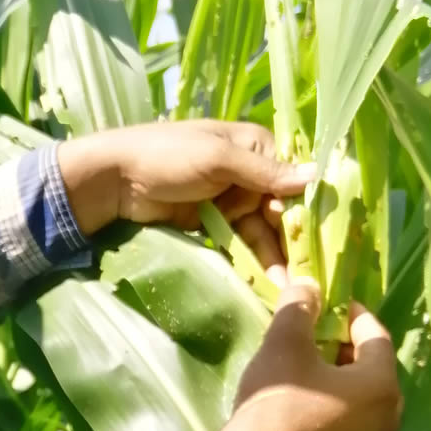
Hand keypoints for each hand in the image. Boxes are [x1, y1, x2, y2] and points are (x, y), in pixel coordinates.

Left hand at [57, 120, 314, 283]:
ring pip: (261, 228)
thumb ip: (263, 171)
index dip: (302, 204)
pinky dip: (250, 258)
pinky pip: (238, 241)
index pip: (291, 175)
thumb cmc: (167, 156)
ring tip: (286, 286)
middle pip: (280, 207)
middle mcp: (246, 171)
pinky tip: (265, 281)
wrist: (114, 179)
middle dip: (291, 236)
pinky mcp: (211, 222)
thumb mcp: (217, 158)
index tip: (309, 232)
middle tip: (304, 270)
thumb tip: (316, 174)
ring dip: (273, 255)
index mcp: (253, 145)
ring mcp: (228, 198)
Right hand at [200, 278, 403, 430]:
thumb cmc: (274, 401)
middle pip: (373, 370)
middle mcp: (388, 419)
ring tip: (308, 372)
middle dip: (347, 349)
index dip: (352, 315)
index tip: (329, 305)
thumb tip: (309, 284)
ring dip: (342, 383)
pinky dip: (335, 413)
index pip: (376, 335)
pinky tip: (305, 409)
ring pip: (363, 402)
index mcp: (380, 384)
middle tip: (316, 338)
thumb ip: (300, 308)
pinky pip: (351, 430)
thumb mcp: (283, 343)